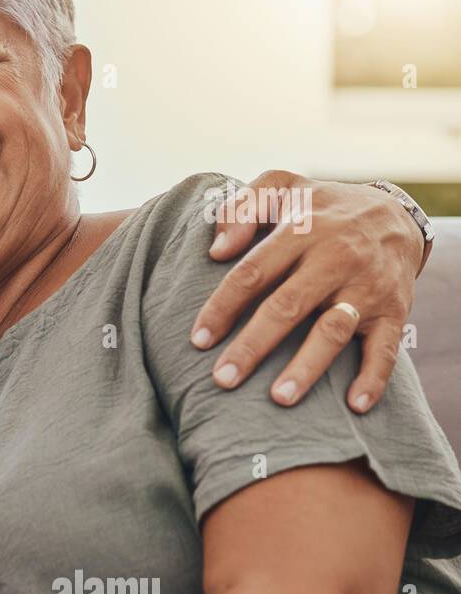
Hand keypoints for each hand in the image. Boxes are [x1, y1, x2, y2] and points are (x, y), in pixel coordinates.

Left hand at [190, 171, 420, 411]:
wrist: (395, 212)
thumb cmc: (318, 208)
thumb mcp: (281, 188)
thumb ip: (242, 208)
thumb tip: (216, 250)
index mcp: (302, 230)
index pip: (253, 272)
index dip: (223, 307)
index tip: (198, 340)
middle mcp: (335, 258)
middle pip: (287, 306)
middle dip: (253, 345)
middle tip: (222, 379)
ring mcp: (366, 287)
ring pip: (333, 330)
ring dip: (306, 367)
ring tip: (278, 399)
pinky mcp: (394, 309)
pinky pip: (386, 347)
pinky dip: (374, 377)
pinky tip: (354, 405)